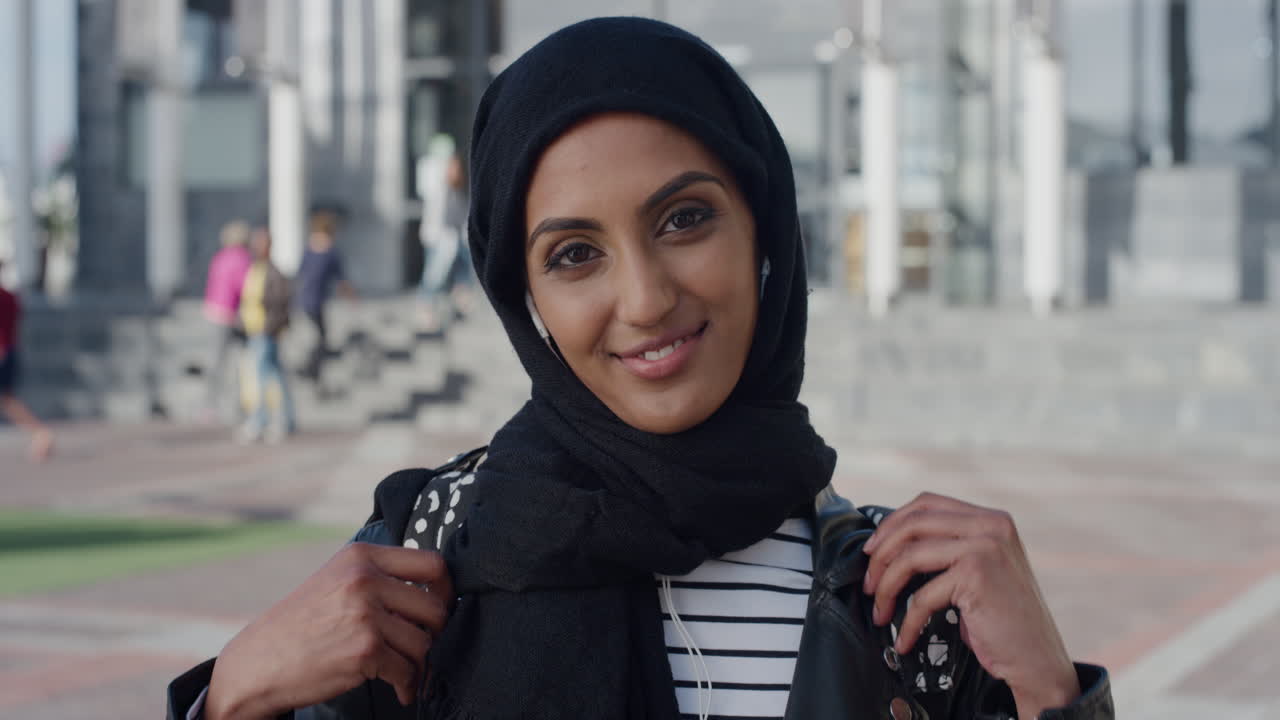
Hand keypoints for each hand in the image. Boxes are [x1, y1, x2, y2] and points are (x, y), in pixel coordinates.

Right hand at [205, 543, 452, 719]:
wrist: (258, 662)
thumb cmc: (302, 624)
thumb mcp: (337, 580)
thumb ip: (381, 577)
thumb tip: (437, 593)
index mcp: (362, 556)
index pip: (433, 563)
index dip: (446, 590)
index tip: (441, 607)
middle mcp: (365, 579)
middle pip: (435, 606)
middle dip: (435, 633)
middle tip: (423, 646)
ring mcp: (365, 614)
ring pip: (424, 642)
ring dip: (420, 663)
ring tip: (406, 670)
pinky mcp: (365, 650)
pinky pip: (408, 670)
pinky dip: (408, 684)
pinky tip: (399, 689)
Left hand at [862, 493, 1079, 719]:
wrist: (1038, 660)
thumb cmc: (1003, 620)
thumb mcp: (979, 569)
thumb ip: (950, 547)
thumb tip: (891, 543)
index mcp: (991, 519)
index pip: (927, 503)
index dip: (892, 524)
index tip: (872, 551)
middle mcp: (991, 525)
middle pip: (913, 524)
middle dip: (881, 555)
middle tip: (868, 583)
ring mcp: (985, 547)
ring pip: (909, 557)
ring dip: (885, 588)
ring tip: (880, 612)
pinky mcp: (976, 576)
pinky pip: (922, 596)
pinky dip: (906, 622)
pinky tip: (904, 639)